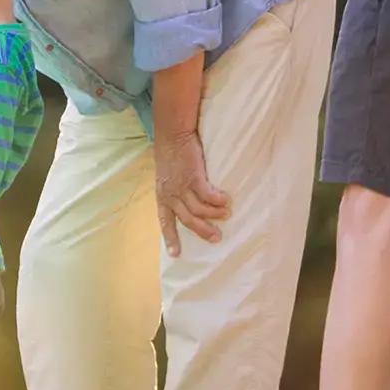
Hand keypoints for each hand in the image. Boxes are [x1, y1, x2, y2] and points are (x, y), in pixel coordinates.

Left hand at [154, 133, 230, 256]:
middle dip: (203, 231)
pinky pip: (208, 195)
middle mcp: (171, 195)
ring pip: (199, 210)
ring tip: (226, 215)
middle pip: (187, 220)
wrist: (173, 135)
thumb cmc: (172, 155)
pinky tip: (226, 201)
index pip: (165, 221)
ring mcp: (182, 187)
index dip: (171, 238)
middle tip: (217, 238)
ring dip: (214, 215)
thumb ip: (174, 190)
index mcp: (162, 196)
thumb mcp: (167, 177)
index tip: (176, 254)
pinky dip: (218, 200)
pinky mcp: (194, 177)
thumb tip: (186, 202)